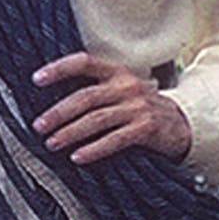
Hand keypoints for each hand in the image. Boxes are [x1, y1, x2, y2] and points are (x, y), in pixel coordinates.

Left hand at [32, 51, 190, 163]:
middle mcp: (127, 86)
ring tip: (52, 143)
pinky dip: (94, 149)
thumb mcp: (122, 90)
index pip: (85, 62)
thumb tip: (54, 105)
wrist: (182, 123)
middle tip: (39, 126)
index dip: (60, 69)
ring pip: (97, 119)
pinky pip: (115, 139)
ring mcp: (138, 107)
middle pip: (86, 97)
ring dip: (70, 132)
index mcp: (117, 72)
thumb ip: (96, 90)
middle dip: (59, 112)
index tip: (36, 79)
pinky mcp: (146, 128)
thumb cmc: (142, 108)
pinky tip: (77, 157)